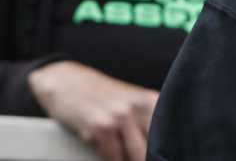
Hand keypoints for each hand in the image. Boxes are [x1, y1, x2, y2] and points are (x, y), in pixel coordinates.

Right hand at [29, 61, 158, 160]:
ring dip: (128, 160)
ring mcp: (118, 116)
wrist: (67, 82)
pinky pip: (113, 157)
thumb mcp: (131, 103)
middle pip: (153, 148)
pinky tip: (107, 155)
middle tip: (137, 156)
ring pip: (135, 156)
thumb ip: (148, 124)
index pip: (168, 136)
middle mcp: (138, 107)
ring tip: (123, 156)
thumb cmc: (101, 97)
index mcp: (151, 101)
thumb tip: (161, 152)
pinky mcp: (99, 127)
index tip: (161, 157)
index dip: (165, 152)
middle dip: (147, 157)